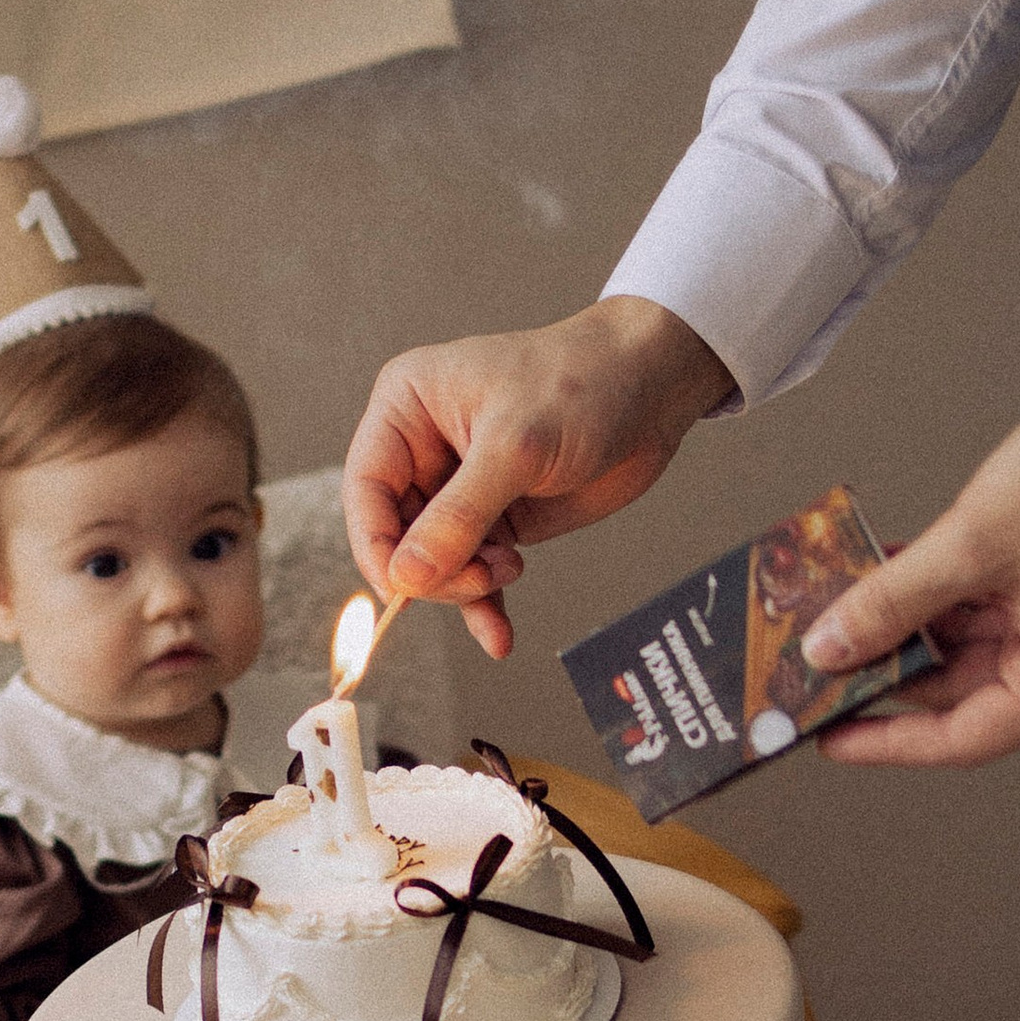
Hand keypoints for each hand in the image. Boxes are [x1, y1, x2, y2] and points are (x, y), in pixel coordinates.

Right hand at [344, 296, 731, 658]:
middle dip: (434, 569)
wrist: (653, 390)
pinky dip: (487, 605)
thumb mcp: (515, 447)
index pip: (366, 490)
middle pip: (397, 536)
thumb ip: (459, 515)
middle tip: (481, 579)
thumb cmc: (582, 384)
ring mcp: (460, 487)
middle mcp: (424, 448)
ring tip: (509, 573)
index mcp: (406, 408)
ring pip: (436, 561)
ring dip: (467, 587)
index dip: (377, 545)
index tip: (403, 588)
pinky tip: (499, 636)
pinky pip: (474, 571)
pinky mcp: (497, 517)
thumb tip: (407, 576)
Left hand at [801, 374, 1019, 770]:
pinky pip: (992, 606)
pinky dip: (943, 592)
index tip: (831, 736)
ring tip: (843, 604)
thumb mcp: (971, 543)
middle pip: (965, 687)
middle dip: (891, 666)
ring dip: (911, 622)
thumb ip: (892, 602)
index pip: (965, 736)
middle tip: (822, 658)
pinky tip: (889, 570)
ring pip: (971, 642)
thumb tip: (831, 649)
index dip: (888, 739)